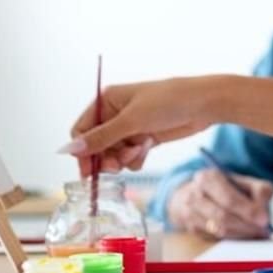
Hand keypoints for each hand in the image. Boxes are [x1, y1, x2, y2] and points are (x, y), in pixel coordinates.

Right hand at [59, 76, 225, 176]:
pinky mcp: (145, 137)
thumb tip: (69, 149)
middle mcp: (116, 113)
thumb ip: (101, 137)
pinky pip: (129, 156)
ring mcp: (131, 126)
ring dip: (122, 159)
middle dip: (105, 158)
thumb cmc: (168, 102)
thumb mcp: (132, 120)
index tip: (88, 171)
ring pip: (113, 153)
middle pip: (96, 145)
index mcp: (107, 100)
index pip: (82, 130)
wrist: (204, 104)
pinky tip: (146, 150)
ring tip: (138, 152)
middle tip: (116, 167)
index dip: (83, 151)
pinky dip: (135, 158)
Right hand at [168, 169, 272, 238]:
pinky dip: (233, 238)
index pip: (229, 198)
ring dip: (241, 233)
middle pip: (223, 216)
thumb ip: (258, 190)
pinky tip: (243, 233)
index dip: (248, 210)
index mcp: (208, 178)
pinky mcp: (192, 228)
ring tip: (257, 232)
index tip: (264, 219)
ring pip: (220, 230)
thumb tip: (265, 211)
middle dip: (246, 225)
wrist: (194, 193)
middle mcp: (195, 195)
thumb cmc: (224, 187)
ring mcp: (190, 213)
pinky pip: (215, 238)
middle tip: (263, 230)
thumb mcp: (242, 181)